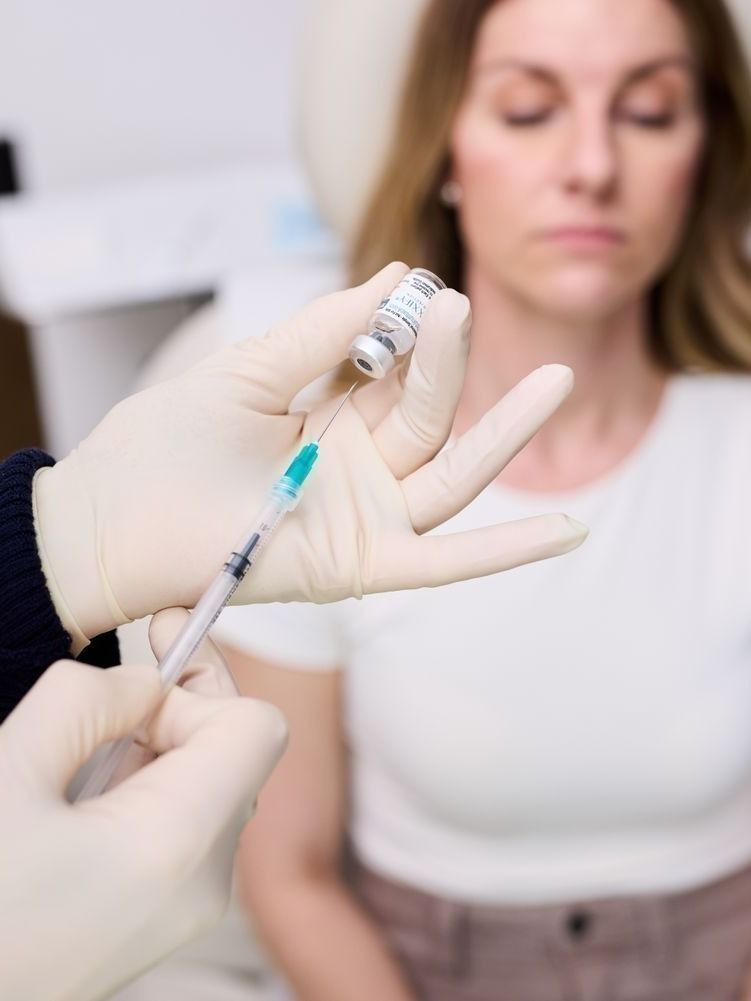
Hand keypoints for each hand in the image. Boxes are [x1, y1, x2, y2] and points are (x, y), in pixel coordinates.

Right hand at [0, 610, 285, 1000]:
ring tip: (98, 728)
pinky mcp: (160, 919)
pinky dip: (149, 780)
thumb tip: (144, 681)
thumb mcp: (7, 774)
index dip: (201, 685)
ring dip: (163, 738)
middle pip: (238, 753)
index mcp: (177, 845)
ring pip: (211, 784)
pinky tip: (90, 778)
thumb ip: (84, 701)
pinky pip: (183, 823)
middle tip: (148, 643)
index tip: (142, 670)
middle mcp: (202, 885)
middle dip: (188, 698)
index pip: (255, 728)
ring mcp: (185, 910)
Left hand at [33, 262, 586, 649]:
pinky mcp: (363, 565)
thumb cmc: (166, 442)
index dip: (413, 331)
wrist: (116, 518)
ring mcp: (365, 514)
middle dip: (448, 364)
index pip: (396, 366)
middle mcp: (358, 463)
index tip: (421, 291)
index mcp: (331, 411)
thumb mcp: (251, 370)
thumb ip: (325, 331)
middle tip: (458, 310)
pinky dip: (505, 550)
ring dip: (502, 433)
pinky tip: (567, 531)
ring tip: (552, 382)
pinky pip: (444, 562)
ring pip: (451, 473)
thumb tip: (396, 275)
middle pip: (430, 414)